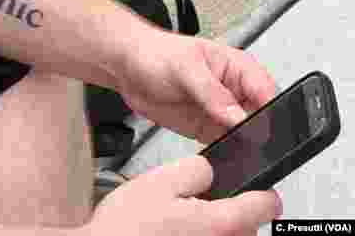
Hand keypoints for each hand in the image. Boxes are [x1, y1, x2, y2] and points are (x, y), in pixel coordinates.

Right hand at [85, 155, 281, 235]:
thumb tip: (211, 169)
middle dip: (222, 212)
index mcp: (224, 223)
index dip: (258, 190)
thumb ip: (195, 168)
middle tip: (184, 209)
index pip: (269, 204)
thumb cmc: (128, 230)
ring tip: (172, 228)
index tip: (248, 188)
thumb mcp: (158, 180)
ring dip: (209, 232)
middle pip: (247, 225)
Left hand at [113, 28, 277, 143]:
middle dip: (259, 134)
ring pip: (246, 136)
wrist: (126, 66)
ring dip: (243, 146)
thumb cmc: (155, 53)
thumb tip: (238, 116)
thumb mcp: (185, 67)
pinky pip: (226, 145)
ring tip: (232, 151)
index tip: (261, 130)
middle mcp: (235, 92)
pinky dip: (226, 153)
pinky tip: (220, 156)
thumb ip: (212, 92)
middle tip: (247, 144)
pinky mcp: (207, 129)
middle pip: (262, 119)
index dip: (270, 113)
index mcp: (238, 68)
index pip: (267, 93)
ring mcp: (222, 113)